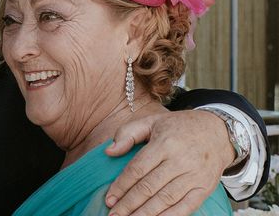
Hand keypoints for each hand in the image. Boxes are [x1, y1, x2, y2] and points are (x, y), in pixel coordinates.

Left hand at [104, 110, 234, 214]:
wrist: (218, 131)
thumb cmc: (179, 126)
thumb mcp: (152, 121)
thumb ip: (128, 133)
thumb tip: (109, 151)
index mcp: (164, 143)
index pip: (138, 168)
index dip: (122, 185)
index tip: (109, 198)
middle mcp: (180, 161)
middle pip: (149, 187)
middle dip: (129, 204)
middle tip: (114, 214)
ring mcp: (194, 176)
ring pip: (165, 199)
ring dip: (145, 213)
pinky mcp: (204, 188)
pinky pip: (186, 207)